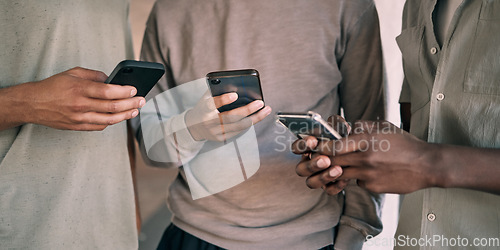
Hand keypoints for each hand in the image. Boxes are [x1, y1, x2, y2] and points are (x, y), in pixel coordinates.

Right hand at [8, 67, 144, 130]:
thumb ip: (94, 75)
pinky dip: (112, 121)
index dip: (124, 91)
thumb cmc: (53, 86)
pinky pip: (100, 126)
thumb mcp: (72, 73)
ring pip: (109, 119)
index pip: (108, 91)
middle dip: (131, 103)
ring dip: (125, 115)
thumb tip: (112, 79)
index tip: (135, 90)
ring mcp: (79, 118)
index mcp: (79, 88)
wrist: (32, 104)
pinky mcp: (77, 127)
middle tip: (142, 100)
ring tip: (135, 110)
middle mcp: (80, 104)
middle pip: (112, 107)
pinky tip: (119, 117)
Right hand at [185, 92, 270, 140]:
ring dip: (255, 118)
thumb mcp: (205, 98)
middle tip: (260, 102)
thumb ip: (217, 91)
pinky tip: (258, 116)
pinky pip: (239, 131)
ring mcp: (215, 132)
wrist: (192, 127)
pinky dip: (249, 123)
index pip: (212, 104)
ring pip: (238, 126)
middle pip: (230, 117)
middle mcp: (209, 122)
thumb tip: (237, 85)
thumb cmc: (203, 108)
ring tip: (266, 110)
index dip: (223, 100)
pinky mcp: (221, 138)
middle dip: (247, 110)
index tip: (235, 95)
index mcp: (204, 109)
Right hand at [291, 115, 350, 194]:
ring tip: (338, 169)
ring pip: (311, 182)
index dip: (302, 145)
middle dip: (312, 165)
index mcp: (308, 149)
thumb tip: (337, 125)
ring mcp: (318, 176)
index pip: (297, 148)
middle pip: (301, 169)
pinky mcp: (329, 185)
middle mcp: (309, 163)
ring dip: (323, 177)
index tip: (313, 141)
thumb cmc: (346, 139)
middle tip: (325, 160)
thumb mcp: (342, 129)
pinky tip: (345, 178)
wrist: (362, 153)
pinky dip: (336, 185)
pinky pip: (328, 190)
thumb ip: (337, 125)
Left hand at [295, 120, 436, 193]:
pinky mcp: (373, 186)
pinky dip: (359, 177)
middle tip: (318, 158)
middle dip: (324, 160)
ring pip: (343, 173)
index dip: (321, 147)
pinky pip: (358, 182)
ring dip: (340, 169)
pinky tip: (372, 172)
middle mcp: (365, 158)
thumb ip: (362, 126)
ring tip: (347, 163)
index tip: (314, 147)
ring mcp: (368, 174)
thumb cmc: (405, 144)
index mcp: (367, 140)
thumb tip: (345, 127)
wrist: (426, 165)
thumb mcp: (384, 127)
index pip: (334, 145)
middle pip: (333, 161)